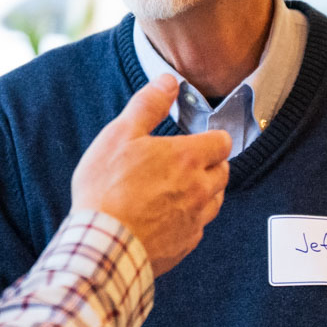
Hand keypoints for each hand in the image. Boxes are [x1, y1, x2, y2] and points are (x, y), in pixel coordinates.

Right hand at [71, 76, 229, 276]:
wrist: (103, 244)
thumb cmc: (106, 189)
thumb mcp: (119, 135)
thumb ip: (148, 105)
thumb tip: (168, 81)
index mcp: (188, 158)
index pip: (222, 142)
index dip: (211, 139)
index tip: (197, 141)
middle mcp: (200, 188)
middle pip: (223, 172)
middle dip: (209, 165)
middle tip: (184, 164)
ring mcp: (195, 219)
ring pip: (215, 200)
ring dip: (203, 192)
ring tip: (176, 190)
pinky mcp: (186, 244)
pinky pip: (198, 227)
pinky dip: (189, 219)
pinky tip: (165, 217)